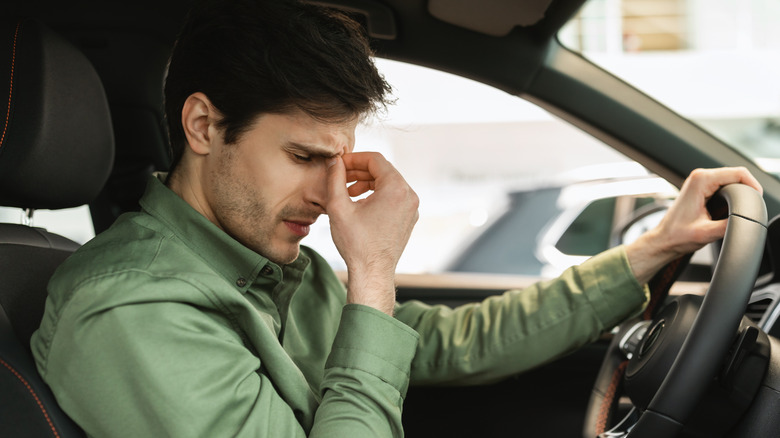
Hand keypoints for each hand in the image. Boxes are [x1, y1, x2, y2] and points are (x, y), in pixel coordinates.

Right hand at [325, 152, 418, 314]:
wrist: (372, 272)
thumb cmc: (356, 243)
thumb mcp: (338, 207)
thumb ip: (335, 179)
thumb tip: (334, 161)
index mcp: (396, 188)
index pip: (375, 159)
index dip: (354, 159)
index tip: (338, 165)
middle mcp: (409, 195)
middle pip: (383, 170)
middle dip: (360, 171)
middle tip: (341, 178)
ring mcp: (412, 208)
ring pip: (388, 183)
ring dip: (367, 183)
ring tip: (348, 194)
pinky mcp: (409, 218)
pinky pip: (394, 197)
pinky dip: (377, 195)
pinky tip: (360, 206)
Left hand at [626, 167, 761, 283]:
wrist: (664, 240)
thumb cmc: (677, 235)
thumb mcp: (707, 233)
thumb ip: (729, 224)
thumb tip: (745, 219)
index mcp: (700, 180)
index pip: (738, 173)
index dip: (753, 185)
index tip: (757, 200)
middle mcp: (700, 176)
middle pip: (737, 174)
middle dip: (747, 190)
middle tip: (750, 208)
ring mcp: (701, 181)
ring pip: (732, 180)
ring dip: (740, 193)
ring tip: (741, 209)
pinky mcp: (702, 189)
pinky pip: (725, 186)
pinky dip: (733, 196)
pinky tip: (732, 209)